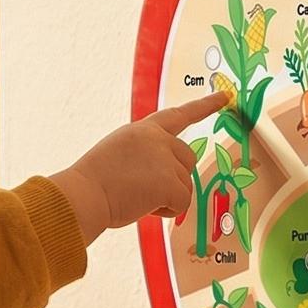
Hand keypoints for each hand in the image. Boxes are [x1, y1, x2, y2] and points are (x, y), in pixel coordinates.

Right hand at [48, 91, 228, 234]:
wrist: (83, 195)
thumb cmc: (92, 183)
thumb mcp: (118, 155)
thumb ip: (143, 155)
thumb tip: (161, 177)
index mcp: (141, 131)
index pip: (178, 115)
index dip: (204, 106)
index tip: (225, 96)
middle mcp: (157, 139)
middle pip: (187, 159)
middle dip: (174, 177)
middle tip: (144, 189)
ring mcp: (165, 159)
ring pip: (185, 184)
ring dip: (165, 197)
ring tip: (135, 198)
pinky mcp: (170, 182)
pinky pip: (182, 202)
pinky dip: (166, 211)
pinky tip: (143, 207)